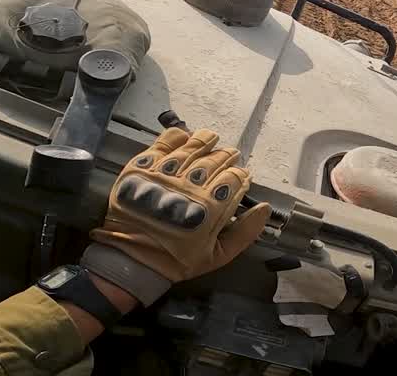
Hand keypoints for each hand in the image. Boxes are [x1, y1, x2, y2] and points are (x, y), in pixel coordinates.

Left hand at [81, 128, 269, 305]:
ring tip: (212, 139)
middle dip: (226, 156)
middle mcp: (188, 187)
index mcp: (209, 209)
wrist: (131, 259)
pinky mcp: (142, 168)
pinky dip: (176, 137)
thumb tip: (265, 208)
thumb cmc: (177, 259)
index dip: (240, 175)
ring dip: (206, 140)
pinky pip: (163, 144)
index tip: (240, 177)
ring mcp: (164, 175)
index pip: (234, 178)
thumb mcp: (217, 256)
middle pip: (216, 159)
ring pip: (192, 147)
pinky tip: (185, 137)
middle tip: (229, 156)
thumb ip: (245, 232)